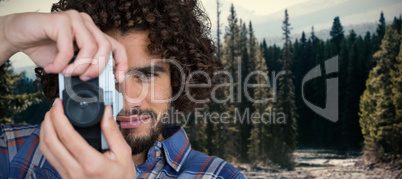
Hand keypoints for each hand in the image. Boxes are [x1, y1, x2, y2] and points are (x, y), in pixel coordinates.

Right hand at [0, 11, 126, 81]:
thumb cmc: (44, 48)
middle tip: (84, 78)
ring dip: (79, 67)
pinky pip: (68, 49)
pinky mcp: (61, 20)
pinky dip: (60, 64)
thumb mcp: (69, 63)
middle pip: (105, 48)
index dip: (121, 63)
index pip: (116, 46)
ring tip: (66, 73)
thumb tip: (96, 84)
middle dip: (97, 68)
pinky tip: (50, 68)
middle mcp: (87, 23)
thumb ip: (83, 68)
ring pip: (90, 47)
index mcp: (92, 32)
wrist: (17, 35)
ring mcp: (75, 19)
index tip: (118, 79)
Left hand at [39, 98, 135, 177]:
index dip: (58, 117)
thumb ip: (113, 131)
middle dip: (48, 120)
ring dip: (45, 131)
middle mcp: (75, 171)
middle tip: (53, 108)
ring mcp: (67, 176)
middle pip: (50, 141)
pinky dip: (48, 142)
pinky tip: (54, 133)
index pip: (67, 136)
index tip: (58, 104)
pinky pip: (50, 157)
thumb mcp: (124, 154)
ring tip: (51, 118)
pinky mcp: (64, 177)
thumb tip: (105, 111)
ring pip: (45, 150)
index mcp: (91, 163)